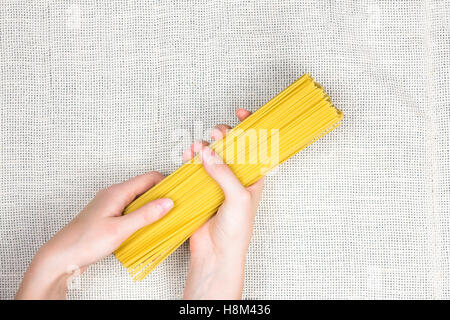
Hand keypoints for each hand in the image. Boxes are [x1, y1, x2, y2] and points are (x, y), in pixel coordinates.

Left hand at [16, 172, 173, 298]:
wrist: (61, 256)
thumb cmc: (85, 242)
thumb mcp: (120, 229)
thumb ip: (145, 215)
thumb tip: (167, 203)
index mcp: (117, 192)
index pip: (149, 178)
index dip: (166, 184)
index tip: (179, 194)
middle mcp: (114, 194)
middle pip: (145, 188)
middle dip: (161, 196)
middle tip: (175, 209)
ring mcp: (111, 205)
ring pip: (138, 200)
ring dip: (152, 208)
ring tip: (164, 220)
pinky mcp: (109, 216)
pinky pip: (131, 211)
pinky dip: (141, 217)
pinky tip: (146, 228)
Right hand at [183, 109, 263, 299]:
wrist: (216, 253)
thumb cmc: (236, 230)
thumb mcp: (238, 199)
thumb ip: (224, 174)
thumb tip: (209, 152)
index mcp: (253, 177)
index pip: (255, 146)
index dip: (251, 126)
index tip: (242, 113)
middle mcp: (236, 176)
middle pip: (230, 146)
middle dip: (222, 135)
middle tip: (215, 136)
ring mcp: (218, 181)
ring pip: (211, 154)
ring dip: (203, 146)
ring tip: (194, 148)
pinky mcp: (201, 188)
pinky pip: (196, 167)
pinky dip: (191, 159)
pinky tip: (187, 157)